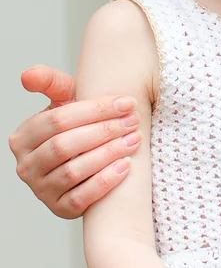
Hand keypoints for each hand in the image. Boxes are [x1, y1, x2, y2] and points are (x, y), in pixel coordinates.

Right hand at [8, 65, 140, 218]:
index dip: (95, 110)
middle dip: (104, 131)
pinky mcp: (59, 209)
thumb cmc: (78, 123)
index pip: (58, 120)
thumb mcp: (66, 99)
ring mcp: (41, 190)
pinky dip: (104, 182)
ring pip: (73, 172)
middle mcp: (26, 165)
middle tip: (134, 121)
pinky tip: (125, 167)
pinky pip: (80, 199)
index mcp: (24, 136)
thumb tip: (28, 74)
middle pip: (65, 146)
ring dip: (107, 154)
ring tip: (133, 140)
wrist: (86, 155)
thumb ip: (51, 83)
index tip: (127, 102)